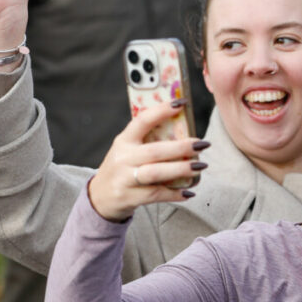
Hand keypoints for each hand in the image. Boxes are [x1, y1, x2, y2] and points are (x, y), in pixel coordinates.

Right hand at [88, 100, 208, 221]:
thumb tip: (184, 135)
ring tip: (199, 166)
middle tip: (201, 144)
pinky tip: (189, 191)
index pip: (142, 121)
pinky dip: (174, 193)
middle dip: (181, 147)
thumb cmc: (122, 169)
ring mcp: (124, 178)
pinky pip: (156, 194)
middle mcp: (123, 158)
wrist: (100, 197)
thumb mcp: (128, 151)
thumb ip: (148, 142)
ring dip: (181, 169)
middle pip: (154, 151)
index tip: (181, 103)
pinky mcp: (129, 197)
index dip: (161, 111)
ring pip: (156, 173)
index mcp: (124, 141)